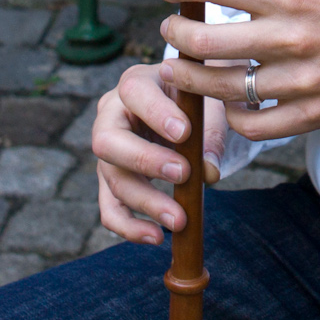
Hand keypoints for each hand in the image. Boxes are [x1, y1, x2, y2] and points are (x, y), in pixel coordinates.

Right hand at [91, 61, 228, 245]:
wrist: (189, 105)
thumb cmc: (198, 98)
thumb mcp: (209, 102)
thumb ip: (212, 130)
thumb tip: (209, 173)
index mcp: (136, 83)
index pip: (134, 93)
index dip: (156, 113)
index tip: (185, 132)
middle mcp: (112, 114)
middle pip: (108, 140)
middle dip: (145, 160)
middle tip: (183, 173)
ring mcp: (108, 150)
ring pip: (111, 178)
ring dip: (145, 202)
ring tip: (179, 220)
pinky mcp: (111, 179)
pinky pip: (109, 207)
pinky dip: (129, 227)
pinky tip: (157, 237)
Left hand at [157, 0, 319, 138]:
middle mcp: (293, 38)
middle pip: (206, 42)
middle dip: (175, 33)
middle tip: (171, 28)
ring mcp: (301, 82)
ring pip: (220, 88)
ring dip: (188, 76)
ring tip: (180, 66)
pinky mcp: (311, 116)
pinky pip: (251, 124)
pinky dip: (230, 113)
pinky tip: (228, 98)